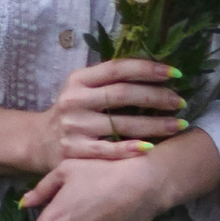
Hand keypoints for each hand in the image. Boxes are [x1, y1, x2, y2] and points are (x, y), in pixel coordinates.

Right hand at [47, 54, 185, 162]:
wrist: (38, 142)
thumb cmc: (72, 112)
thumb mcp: (82, 88)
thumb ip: (109, 80)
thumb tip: (155, 70)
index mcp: (79, 79)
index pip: (118, 68)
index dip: (148, 69)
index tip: (176, 74)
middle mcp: (75, 100)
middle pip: (122, 94)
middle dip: (156, 97)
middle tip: (180, 102)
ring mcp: (74, 127)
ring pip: (121, 124)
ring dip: (155, 125)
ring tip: (179, 125)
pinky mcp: (74, 152)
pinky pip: (109, 150)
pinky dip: (131, 149)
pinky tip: (151, 148)